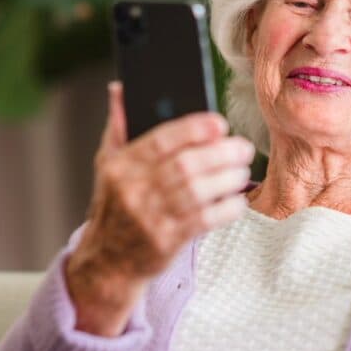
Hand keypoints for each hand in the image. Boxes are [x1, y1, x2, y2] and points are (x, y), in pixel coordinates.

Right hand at [66, 81, 254, 334]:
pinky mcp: (167, 242)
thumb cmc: (115, 206)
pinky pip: (205, 220)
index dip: (194, 129)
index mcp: (120, 166)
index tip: (220, 124)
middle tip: (242, 148)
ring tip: (242, 171)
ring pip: (199, 191)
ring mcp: (150, 218)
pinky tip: (237, 200)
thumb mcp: (107, 165)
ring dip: (229, 179)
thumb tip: (120, 88)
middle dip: (221, 153)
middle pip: (186, 165)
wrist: (108, 262)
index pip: (161, 139)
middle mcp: (134, 190)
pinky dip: (227, 208)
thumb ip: (118, 127)